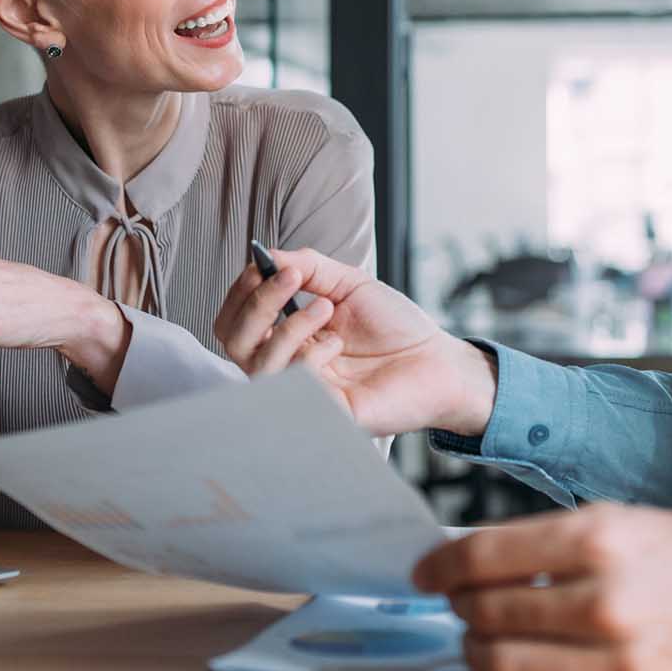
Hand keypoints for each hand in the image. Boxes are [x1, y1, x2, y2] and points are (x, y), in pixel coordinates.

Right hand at [211, 246, 498, 435]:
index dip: (241, 292)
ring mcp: (302, 392)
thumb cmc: (396, 326)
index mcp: (287, 335)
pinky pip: (292, 387)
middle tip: (290, 279)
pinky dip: (309, 356)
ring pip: (257, 365)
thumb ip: (308, 267)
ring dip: (289, 326)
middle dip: (255, 305)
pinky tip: (338, 344)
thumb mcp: (348, 284)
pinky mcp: (322, 414)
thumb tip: (268, 256)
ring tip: (327, 308)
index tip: (263, 264)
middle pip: (233, 342)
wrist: (438, 360)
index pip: (236, 320)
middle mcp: (287, 365)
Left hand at [413, 504, 671, 670]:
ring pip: (503, 670)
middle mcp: (606, 603)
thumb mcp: (626, 520)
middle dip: (460, 608)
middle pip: (488, 614)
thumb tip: (475, 559)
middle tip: (459, 603)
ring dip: (476, 656)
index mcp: (603, 541)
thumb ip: (551, 539)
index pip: (487, 557)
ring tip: (481, 642)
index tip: (427, 571)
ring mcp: (618, 666)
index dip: (442, 566)